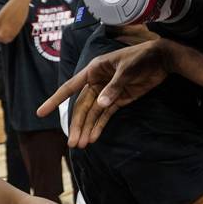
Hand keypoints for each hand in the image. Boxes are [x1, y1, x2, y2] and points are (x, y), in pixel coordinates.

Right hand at [38, 39, 173, 147]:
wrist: (161, 60)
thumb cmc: (141, 58)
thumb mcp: (127, 70)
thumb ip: (114, 87)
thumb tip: (101, 104)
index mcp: (94, 70)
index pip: (70, 87)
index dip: (55, 100)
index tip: (41, 112)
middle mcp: (97, 82)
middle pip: (82, 106)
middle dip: (77, 124)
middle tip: (73, 143)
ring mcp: (107, 92)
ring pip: (92, 113)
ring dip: (87, 128)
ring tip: (81, 145)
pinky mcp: (118, 99)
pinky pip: (105, 115)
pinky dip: (99, 126)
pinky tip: (93, 138)